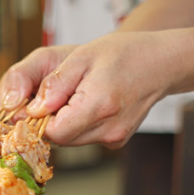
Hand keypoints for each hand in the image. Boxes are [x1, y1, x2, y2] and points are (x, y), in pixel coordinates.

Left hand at [0, 32, 177, 148]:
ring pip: (71, 140)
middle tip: (55, 93)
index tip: (35, 100)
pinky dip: (79, 123)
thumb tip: (32, 109)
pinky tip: (89, 102)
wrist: (161, 63)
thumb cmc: (123, 53)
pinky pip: (85, 137)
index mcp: (99, 106)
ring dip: (63, 121)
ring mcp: (115, 138)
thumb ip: (55, 84)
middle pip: (60, 139)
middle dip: (49, 119)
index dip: (37, 118)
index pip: (52, 131)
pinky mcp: (117, 141)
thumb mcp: (82, 56)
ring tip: (75, 94)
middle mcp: (109, 129)